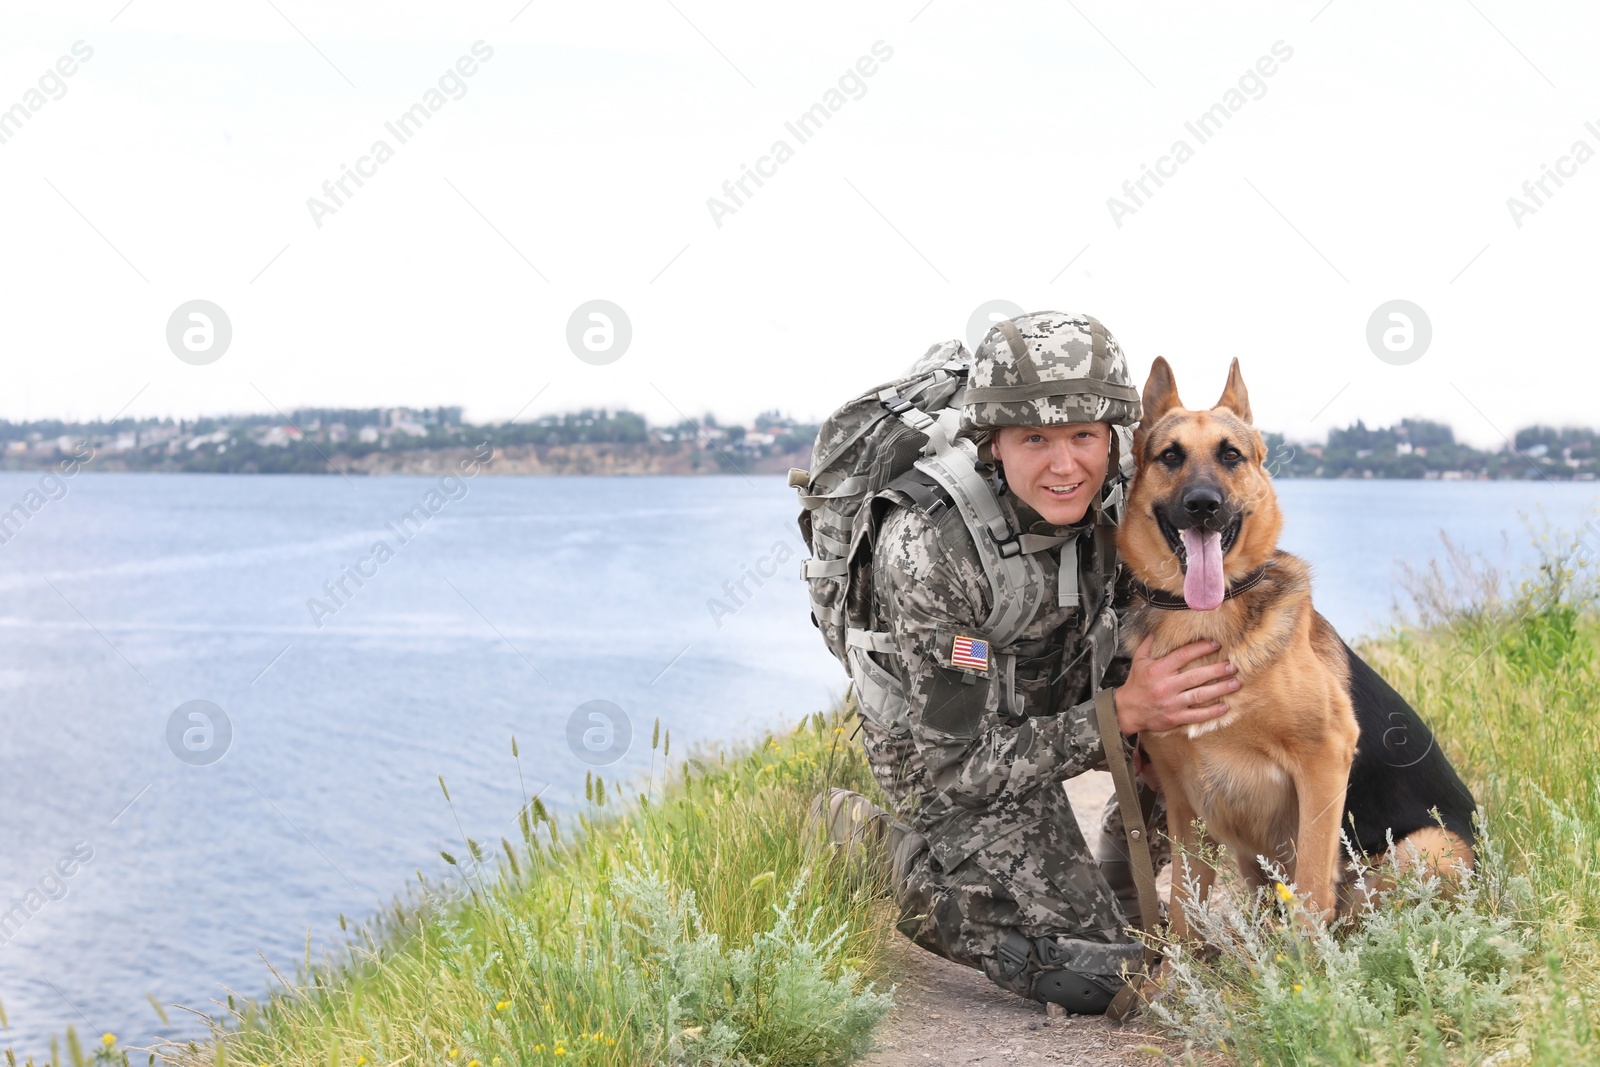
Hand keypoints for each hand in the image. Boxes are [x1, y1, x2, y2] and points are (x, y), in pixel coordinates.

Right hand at [1113, 635, 1238, 735]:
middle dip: (1217, 670)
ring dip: (1220, 689)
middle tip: (1233, 666)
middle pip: (1196, 676)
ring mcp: (1171, 703)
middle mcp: (1166, 685)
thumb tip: (1159, 628)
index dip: (1201, 648)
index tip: (1216, 644)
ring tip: (1235, 683)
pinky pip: (1196, 715)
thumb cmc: (1136, 683)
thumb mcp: (1139, 660)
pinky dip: (1211, 712)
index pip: (1183, 655)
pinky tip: (1225, 706)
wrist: (1127, 710)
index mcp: (1158, 669)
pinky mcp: (1175, 718)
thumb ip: (1149, 644)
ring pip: (1200, 695)